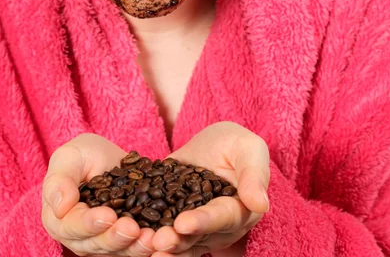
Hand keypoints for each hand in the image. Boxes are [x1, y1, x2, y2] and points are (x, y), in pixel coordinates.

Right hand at [42, 134, 153, 255]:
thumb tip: (60, 207)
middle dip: (115, 237)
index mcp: (59, 219)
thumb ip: (60, 180)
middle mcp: (79, 237)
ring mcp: (104, 242)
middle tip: (132, 228)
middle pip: (96, 244)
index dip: (88, 223)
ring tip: (150, 238)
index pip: (72, 226)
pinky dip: (148, 245)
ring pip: (118, 250)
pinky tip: (161, 238)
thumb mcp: (69, 157)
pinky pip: (136, 247)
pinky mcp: (126, 242)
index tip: (107, 216)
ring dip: (134, 246)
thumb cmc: (83, 156)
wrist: (109, 158)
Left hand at [152, 122, 269, 256]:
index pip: (221, 218)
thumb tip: (260, 204)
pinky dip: (145, 237)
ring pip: (178, 241)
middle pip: (196, 237)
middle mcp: (216, 226)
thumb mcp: (249, 149)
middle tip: (157, 241)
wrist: (210, 145)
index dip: (203, 222)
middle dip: (176, 240)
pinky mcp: (170, 221)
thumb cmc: (234, 145)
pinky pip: (159, 232)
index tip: (184, 223)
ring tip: (142, 243)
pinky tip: (129, 237)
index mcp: (239, 210)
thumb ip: (254, 175)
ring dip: (160, 245)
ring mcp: (193, 227)